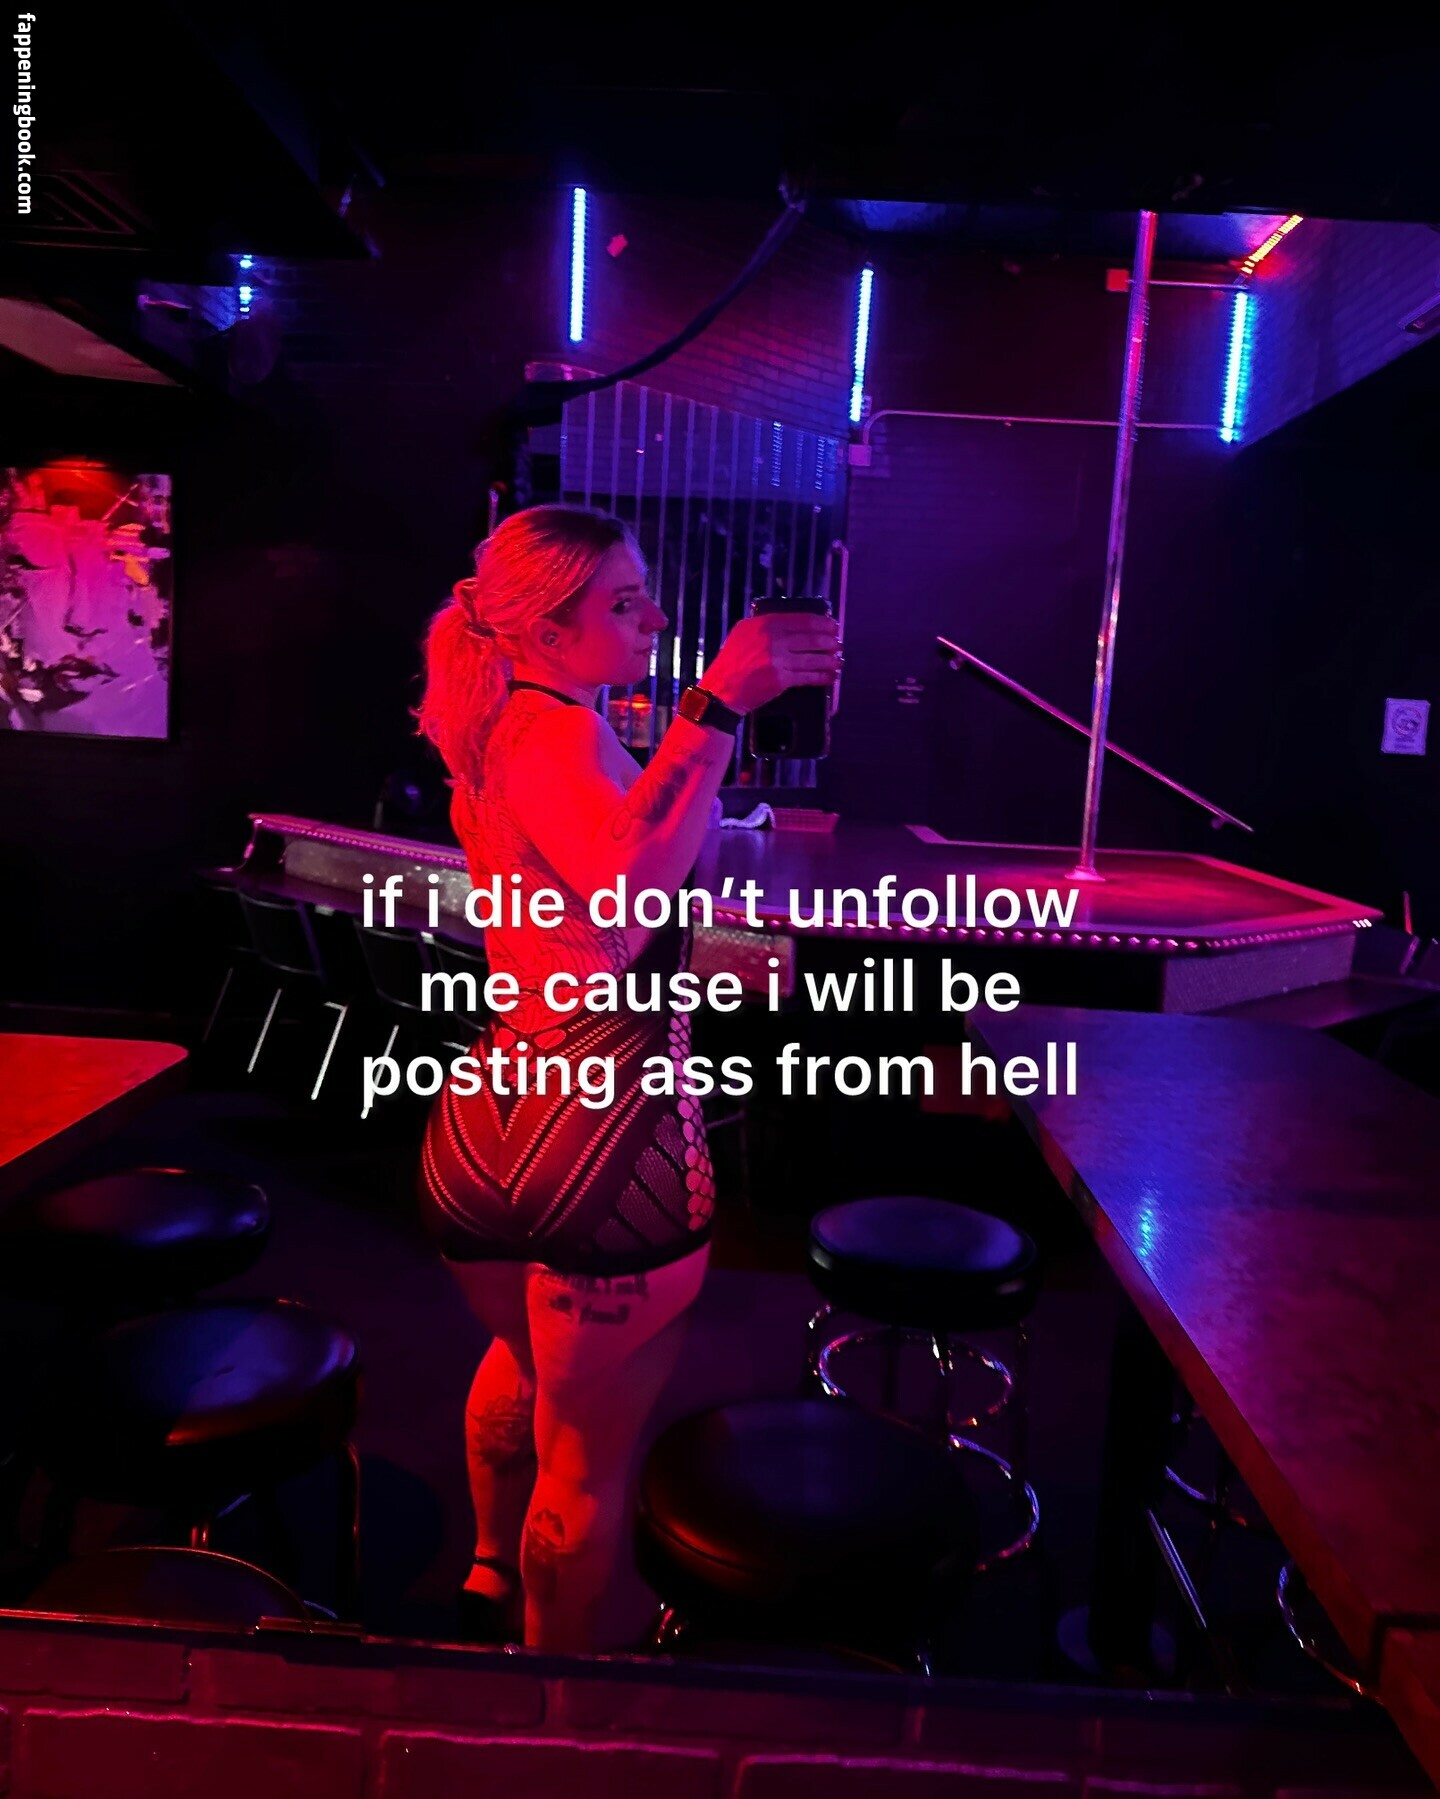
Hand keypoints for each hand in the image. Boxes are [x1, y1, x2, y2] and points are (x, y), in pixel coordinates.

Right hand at [699, 613, 841, 714]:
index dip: (821, 622)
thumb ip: (764, 626)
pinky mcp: (780, 680)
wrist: (721, 691)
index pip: (801, 619)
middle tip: (837, 643)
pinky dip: (822, 676)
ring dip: (830, 659)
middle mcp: (771, 639)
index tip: (831, 625)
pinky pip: (808, 676)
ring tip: (838, 660)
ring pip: (813, 657)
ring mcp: (777, 660)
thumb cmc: (732, 663)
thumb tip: (795, 623)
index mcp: (763, 624)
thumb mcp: (742, 634)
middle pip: (811, 637)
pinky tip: (830, 676)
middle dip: (829, 640)